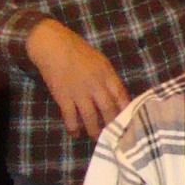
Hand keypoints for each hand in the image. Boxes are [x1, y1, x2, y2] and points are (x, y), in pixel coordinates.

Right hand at [27, 19, 130, 138]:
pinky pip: (70, 117)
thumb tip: (117, 96)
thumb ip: (109, 78)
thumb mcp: (100, 61)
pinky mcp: (63, 97)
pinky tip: (75, 133)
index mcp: (108, 74)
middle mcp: (96, 85)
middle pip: (109, 110)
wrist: (53, 46)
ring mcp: (79, 92)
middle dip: (113, 125)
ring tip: (98, 139)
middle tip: (116, 136)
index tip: (131, 121)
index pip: (122, 96)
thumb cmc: (78, 51)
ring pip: (91, 117)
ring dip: (95, 131)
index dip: (127, 110)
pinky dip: (73, 127)